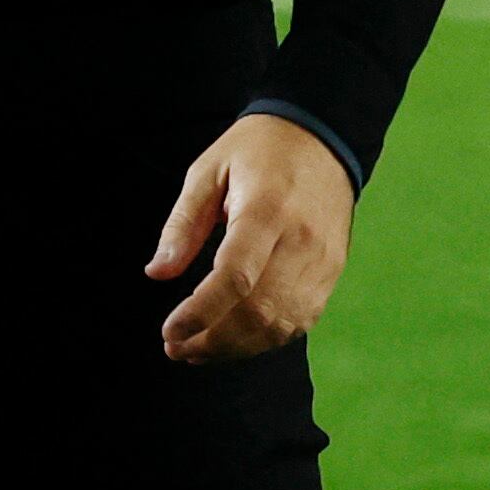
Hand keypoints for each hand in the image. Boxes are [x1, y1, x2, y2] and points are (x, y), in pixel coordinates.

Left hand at [148, 112, 357, 364]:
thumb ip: (182, 224)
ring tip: (198, 352)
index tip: (169, 330)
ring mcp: (322, 262)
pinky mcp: (332, 272)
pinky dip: (266, 340)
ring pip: (281, 325)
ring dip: (237, 348)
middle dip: (213, 341)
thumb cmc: (255, 151)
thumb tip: (157, 273)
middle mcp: (300, 242)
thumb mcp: (206, 170)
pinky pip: (301, 320)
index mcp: (266, 211)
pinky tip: (234, 341)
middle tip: (176, 348)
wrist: (322, 138)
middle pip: (258, 311)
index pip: (235, 277)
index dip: (200, 313)